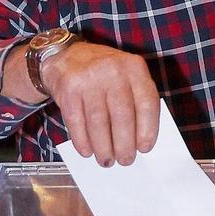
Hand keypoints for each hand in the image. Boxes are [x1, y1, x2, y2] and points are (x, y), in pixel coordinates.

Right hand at [43, 42, 160, 164]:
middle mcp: (113, 70)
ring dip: (103, 147)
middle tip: (125, 160)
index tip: (145, 148)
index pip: (146, 102)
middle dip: (124, 144)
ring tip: (107, 160)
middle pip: (122, 115)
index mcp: (134, 67)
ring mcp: (89, 79)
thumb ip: (136, 99)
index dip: (148, 129)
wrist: (67, 55)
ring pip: (99, 122)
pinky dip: (83, 141)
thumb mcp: (126, 75)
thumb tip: (139, 139)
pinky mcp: (69, 89)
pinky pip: (77, 122)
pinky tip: (88, 151)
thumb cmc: (104, 72)